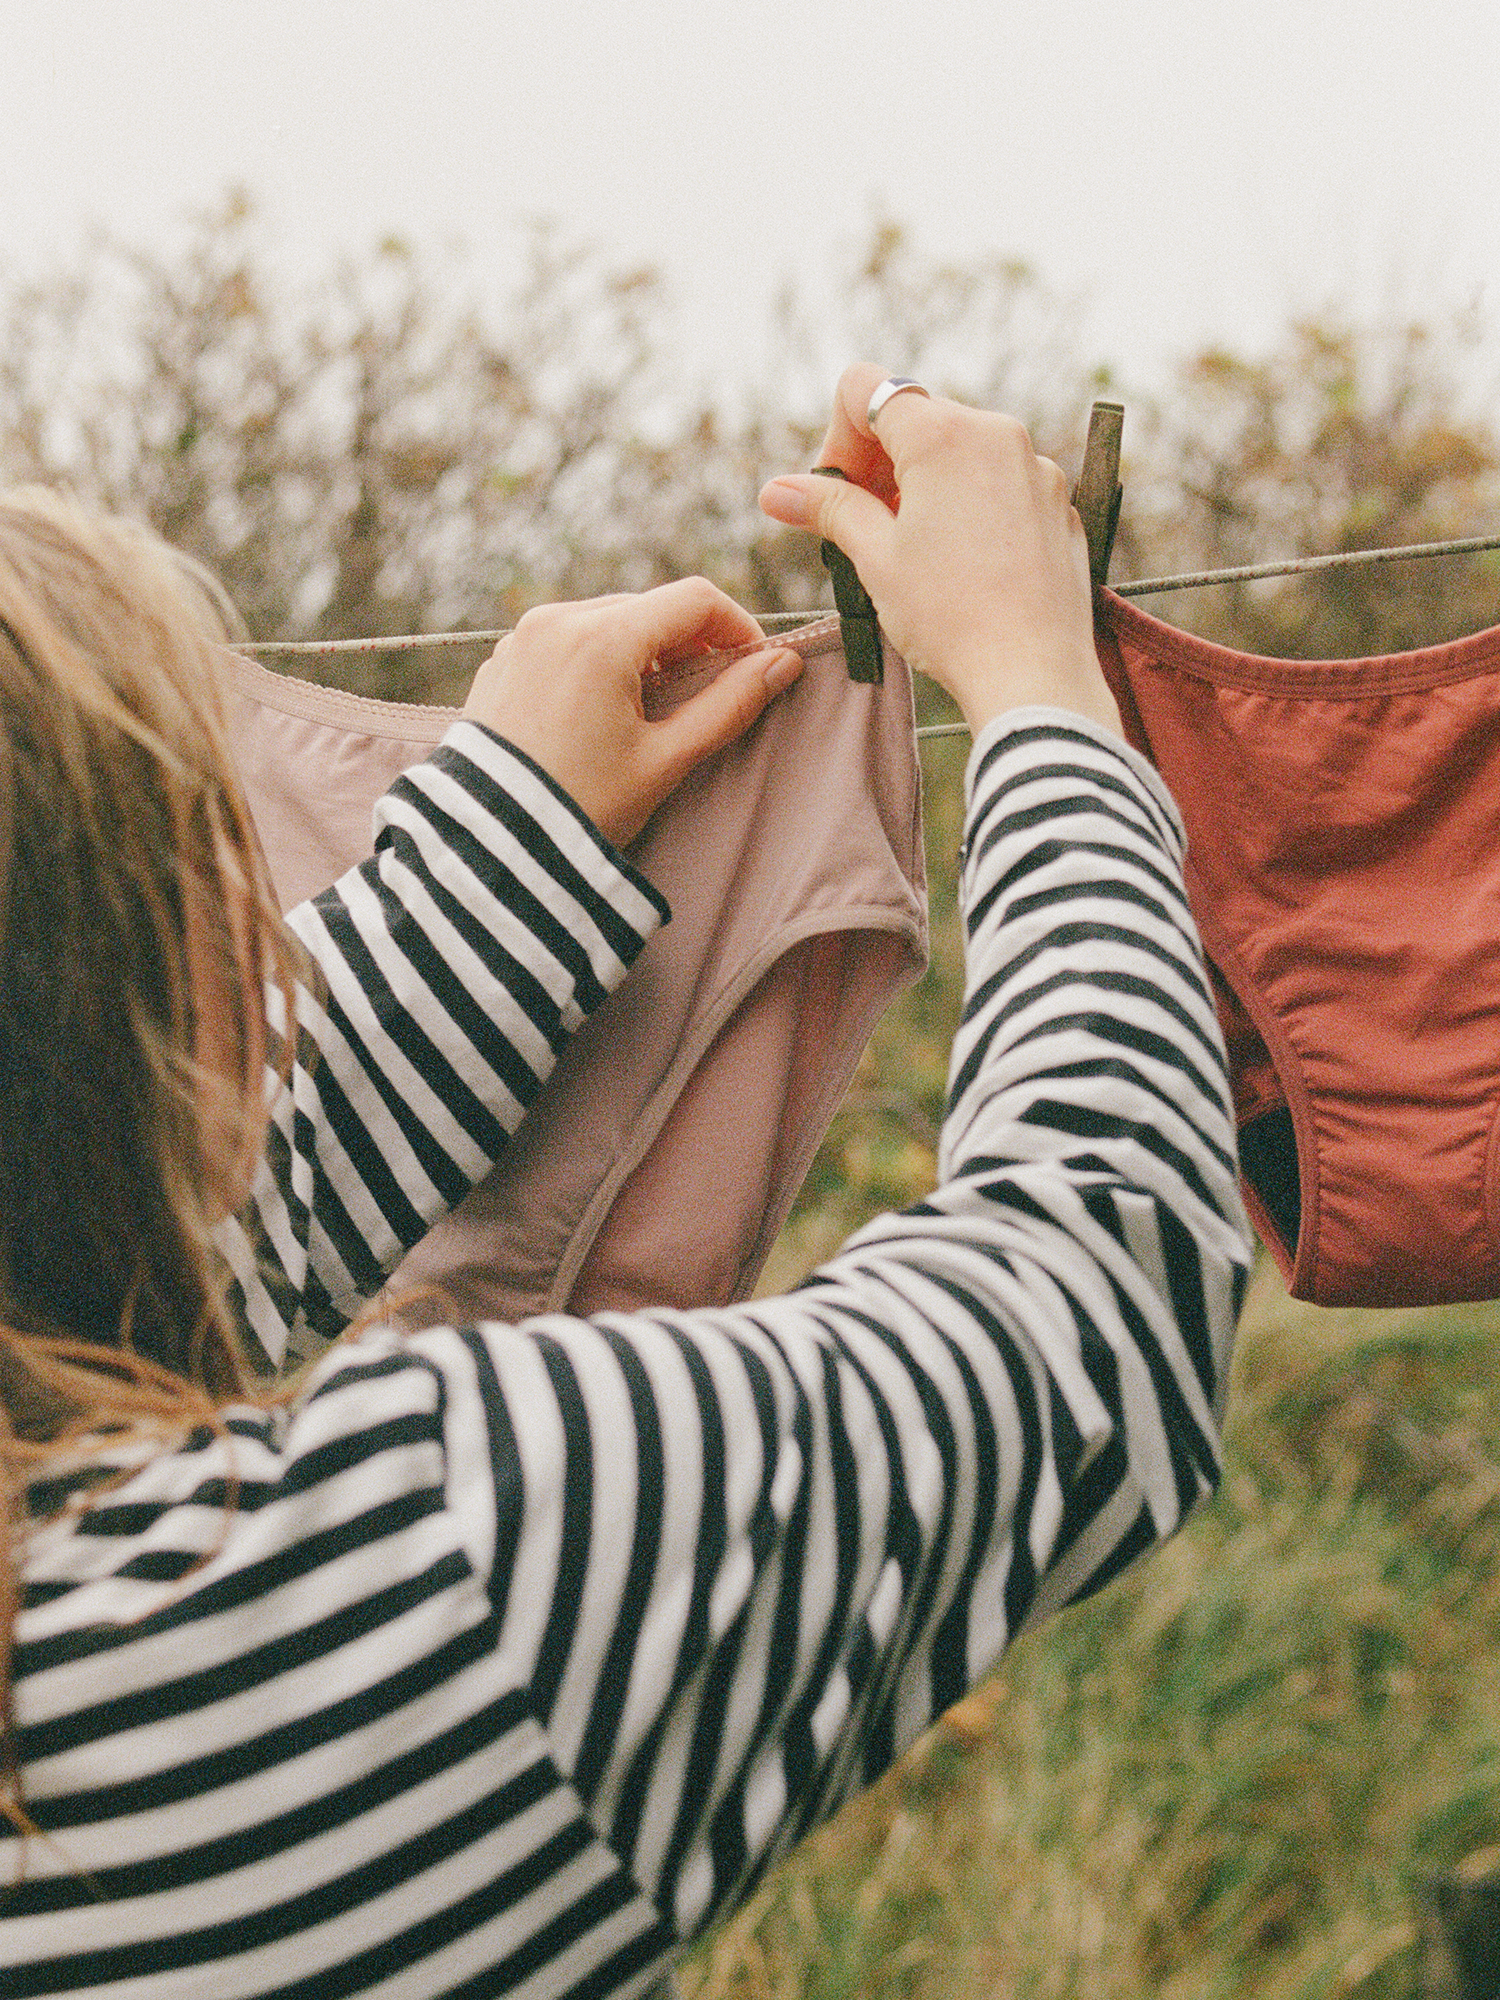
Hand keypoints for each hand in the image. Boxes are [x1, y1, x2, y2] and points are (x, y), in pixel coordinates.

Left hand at [462, 579, 802, 845]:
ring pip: (609, 621)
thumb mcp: (665, 760)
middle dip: (691, 644)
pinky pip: (568, 640)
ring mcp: (524, 637)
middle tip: (709, 697)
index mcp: (601, 637)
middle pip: (651, 607)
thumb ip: (730, 705)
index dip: (738, 627)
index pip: (695, 599)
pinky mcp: (505, 660)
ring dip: (646, 653)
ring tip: (655, 712)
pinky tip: (606, 715)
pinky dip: (601, 662)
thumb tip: (784, 664)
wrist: (489, 847)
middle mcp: (557, 620)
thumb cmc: (581, 807)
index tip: (755, 667)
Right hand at [759, 364, 1118, 738]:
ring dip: (924, 486)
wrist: (1032, 674)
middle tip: (865, 528)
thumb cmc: (952, 617)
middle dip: (880, 464)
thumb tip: (777, 492)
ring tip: (914, 552)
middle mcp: (996, 433)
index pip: (866, 387)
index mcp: (943, 435)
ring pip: (960, 452)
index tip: (839, 490)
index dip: (838, 435)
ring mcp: (1035, 467)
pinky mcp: (1057, 502)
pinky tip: (961, 565)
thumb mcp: (875, 559)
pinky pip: (1000, 482)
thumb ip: (829, 509)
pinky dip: (970, 506)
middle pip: (915, 417)